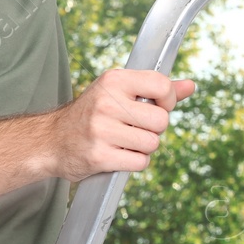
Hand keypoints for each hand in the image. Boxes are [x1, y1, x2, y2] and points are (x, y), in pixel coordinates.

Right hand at [47, 68, 196, 181]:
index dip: (169, 100)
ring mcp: (101, 130)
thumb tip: (191, 86)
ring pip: (152, 144)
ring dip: (144, 147)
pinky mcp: (99, 156)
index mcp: (114, 80)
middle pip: (161, 120)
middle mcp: (106, 102)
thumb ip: (156, 89)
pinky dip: (134, 162)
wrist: (52, 141)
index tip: (159, 106)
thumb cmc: (93, 114)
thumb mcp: (120, 92)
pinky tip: (118, 154)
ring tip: (124, 141)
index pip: (162, 86)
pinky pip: (140, 162)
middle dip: (154, 128)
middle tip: (135, 127)